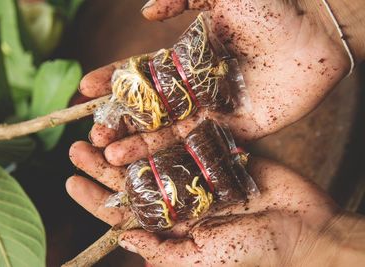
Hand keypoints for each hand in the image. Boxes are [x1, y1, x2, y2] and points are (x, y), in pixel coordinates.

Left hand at [66, 149, 364, 265]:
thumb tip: (123, 239)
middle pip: (133, 177)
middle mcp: (179, 194)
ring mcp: (197, 170)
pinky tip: (140, 114)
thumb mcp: (205, 259)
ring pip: (152, 152)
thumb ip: (164, 252)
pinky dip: (163, 126)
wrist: (305, 229)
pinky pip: (185, 136)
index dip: (96, 198)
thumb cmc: (256, 251)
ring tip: (100, 125)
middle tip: (76, 147)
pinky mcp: (217, 150)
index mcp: (171, 223)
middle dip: (103, 163)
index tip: (71, 182)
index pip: (125, 211)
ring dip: (126, 140)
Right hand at [76, 0, 348, 166]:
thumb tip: (143, 14)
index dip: (115, 81)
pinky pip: (201, 144)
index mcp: (188, 59)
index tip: (87, 89)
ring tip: (109, 155)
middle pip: (151, 109)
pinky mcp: (236, 128)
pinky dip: (175, 155)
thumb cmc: (269, 6)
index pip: (142, 73)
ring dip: (140, 144)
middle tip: (94, 134)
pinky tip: (151, 165)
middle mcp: (197, 88)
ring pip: (170, 131)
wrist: (316, 28)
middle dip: (121, 121)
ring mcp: (215, 110)